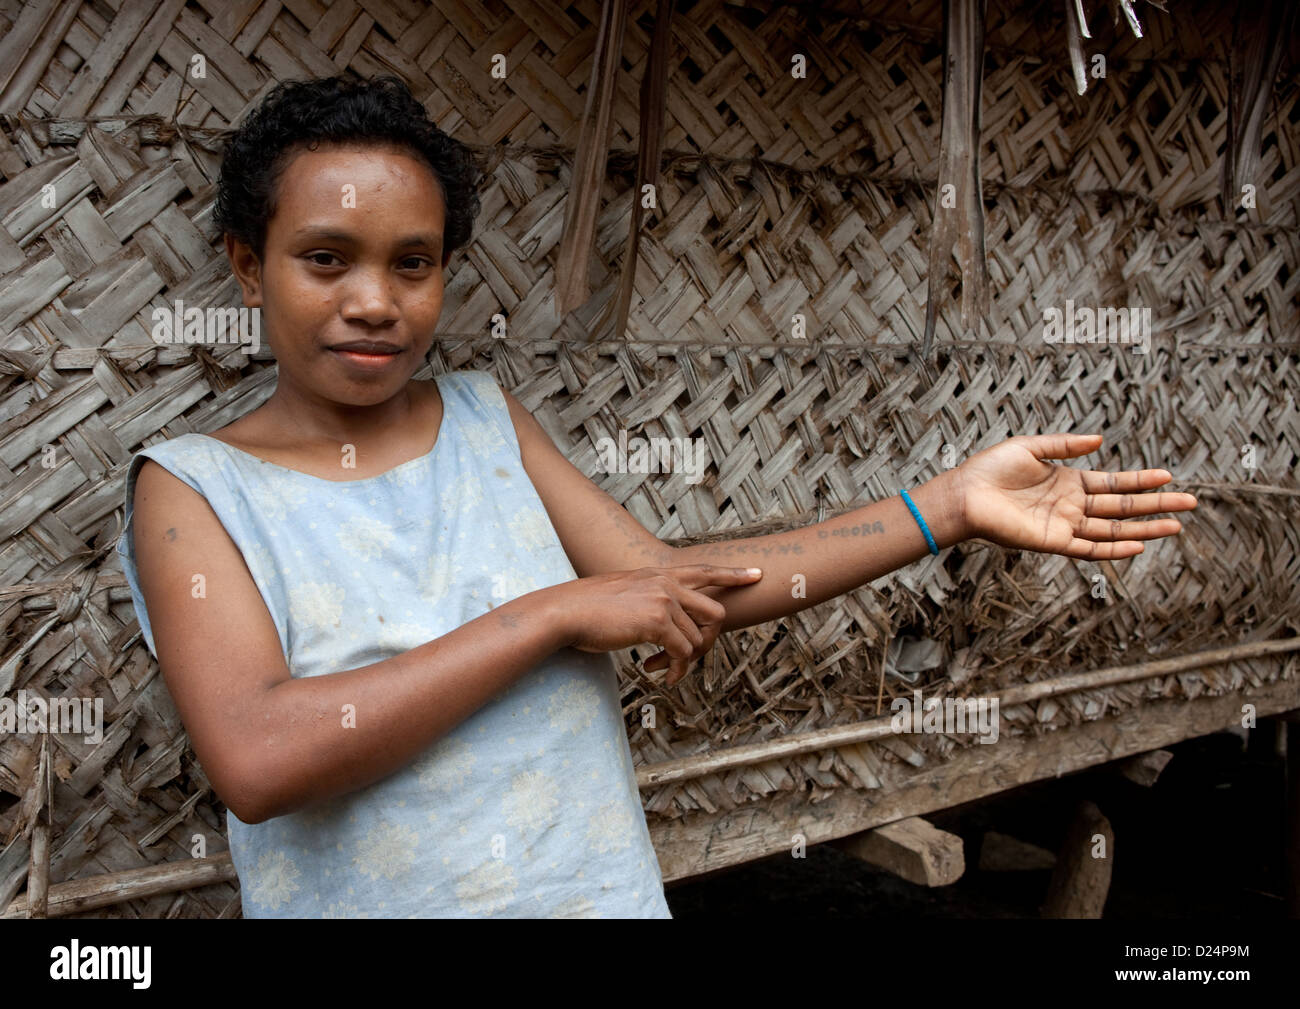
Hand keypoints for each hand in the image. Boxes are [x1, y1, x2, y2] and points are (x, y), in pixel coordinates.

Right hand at [553, 564, 762, 686]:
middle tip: (688, 658)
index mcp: (660, 574)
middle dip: (709, 640)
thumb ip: (650, 599)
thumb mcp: (625, 593)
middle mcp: (667, 583)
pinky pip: (683, 653)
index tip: (757, 575)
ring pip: (698, 639)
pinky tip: (661, 676)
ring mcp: (664, 600)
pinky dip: (675, 670)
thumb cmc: (589, 609)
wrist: (567, 612)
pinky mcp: (657, 622)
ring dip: (684, 662)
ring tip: (662, 671)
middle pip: (716, 612)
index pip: (705, 571)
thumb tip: (665, 622)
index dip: (733, 574)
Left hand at [954, 433, 1197, 558]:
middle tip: (1190, 503)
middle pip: (1122, 507)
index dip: (1141, 481)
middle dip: (1156, 505)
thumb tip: (1099, 440)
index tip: (1168, 477)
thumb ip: (1065, 446)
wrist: (965, 494)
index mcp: (1068, 481)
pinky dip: (1113, 549)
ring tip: (1175, 526)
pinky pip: (1089, 549)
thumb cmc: (991, 469)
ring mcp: (1064, 525)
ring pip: (1113, 529)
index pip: (1114, 483)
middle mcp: (1071, 505)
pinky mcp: (1052, 542)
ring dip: (1144, 529)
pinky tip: (1138, 545)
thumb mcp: (1030, 447)